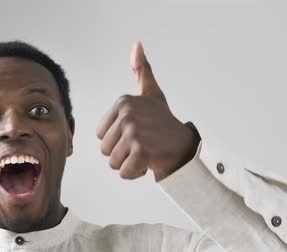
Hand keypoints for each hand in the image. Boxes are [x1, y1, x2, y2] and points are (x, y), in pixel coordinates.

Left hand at [96, 42, 197, 181]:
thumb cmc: (163, 122)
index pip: (101, 135)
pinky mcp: (142, 151)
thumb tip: (137, 44)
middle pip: (105, 150)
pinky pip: (124, 172)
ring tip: (145, 153)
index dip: (117, 139)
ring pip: (113, 163)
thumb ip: (141, 70)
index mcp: (123, 102)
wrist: (186, 146)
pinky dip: (136, 174)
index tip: (137, 133)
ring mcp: (135, 132)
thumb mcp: (150, 93)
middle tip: (142, 145)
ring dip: (129, 164)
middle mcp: (127, 114)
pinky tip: (149, 163)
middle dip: (122, 153)